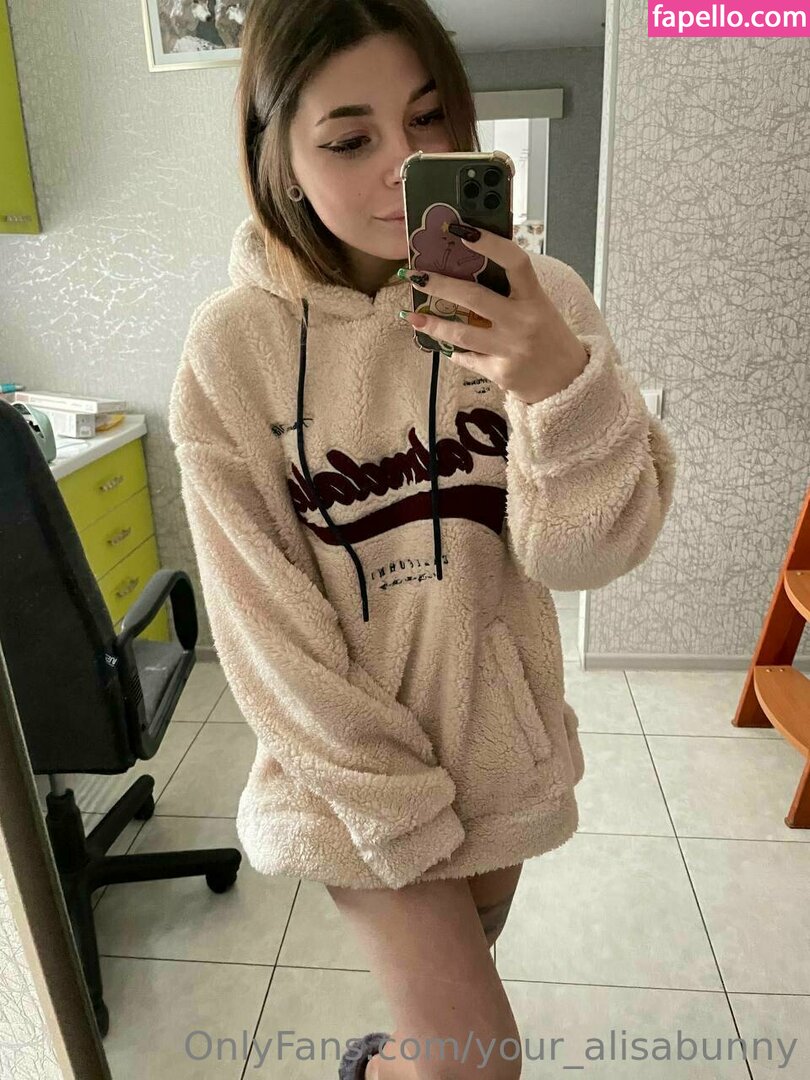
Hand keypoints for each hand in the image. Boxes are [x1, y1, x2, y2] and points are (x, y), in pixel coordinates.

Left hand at [400, 223, 589, 404]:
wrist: (567, 382)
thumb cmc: (550, 337)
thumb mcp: (540, 307)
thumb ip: (514, 290)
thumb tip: (474, 265)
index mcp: (536, 298)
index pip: (515, 262)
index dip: (490, 244)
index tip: (463, 231)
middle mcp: (523, 322)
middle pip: (474, 298)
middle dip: (440, 285)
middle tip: (415, 275)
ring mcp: (510, 349)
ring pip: (462, 334)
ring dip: (433, 325)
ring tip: (411, 317)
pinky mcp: (500, 373)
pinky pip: (469, 359)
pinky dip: (455, 351)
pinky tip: (443, 344)